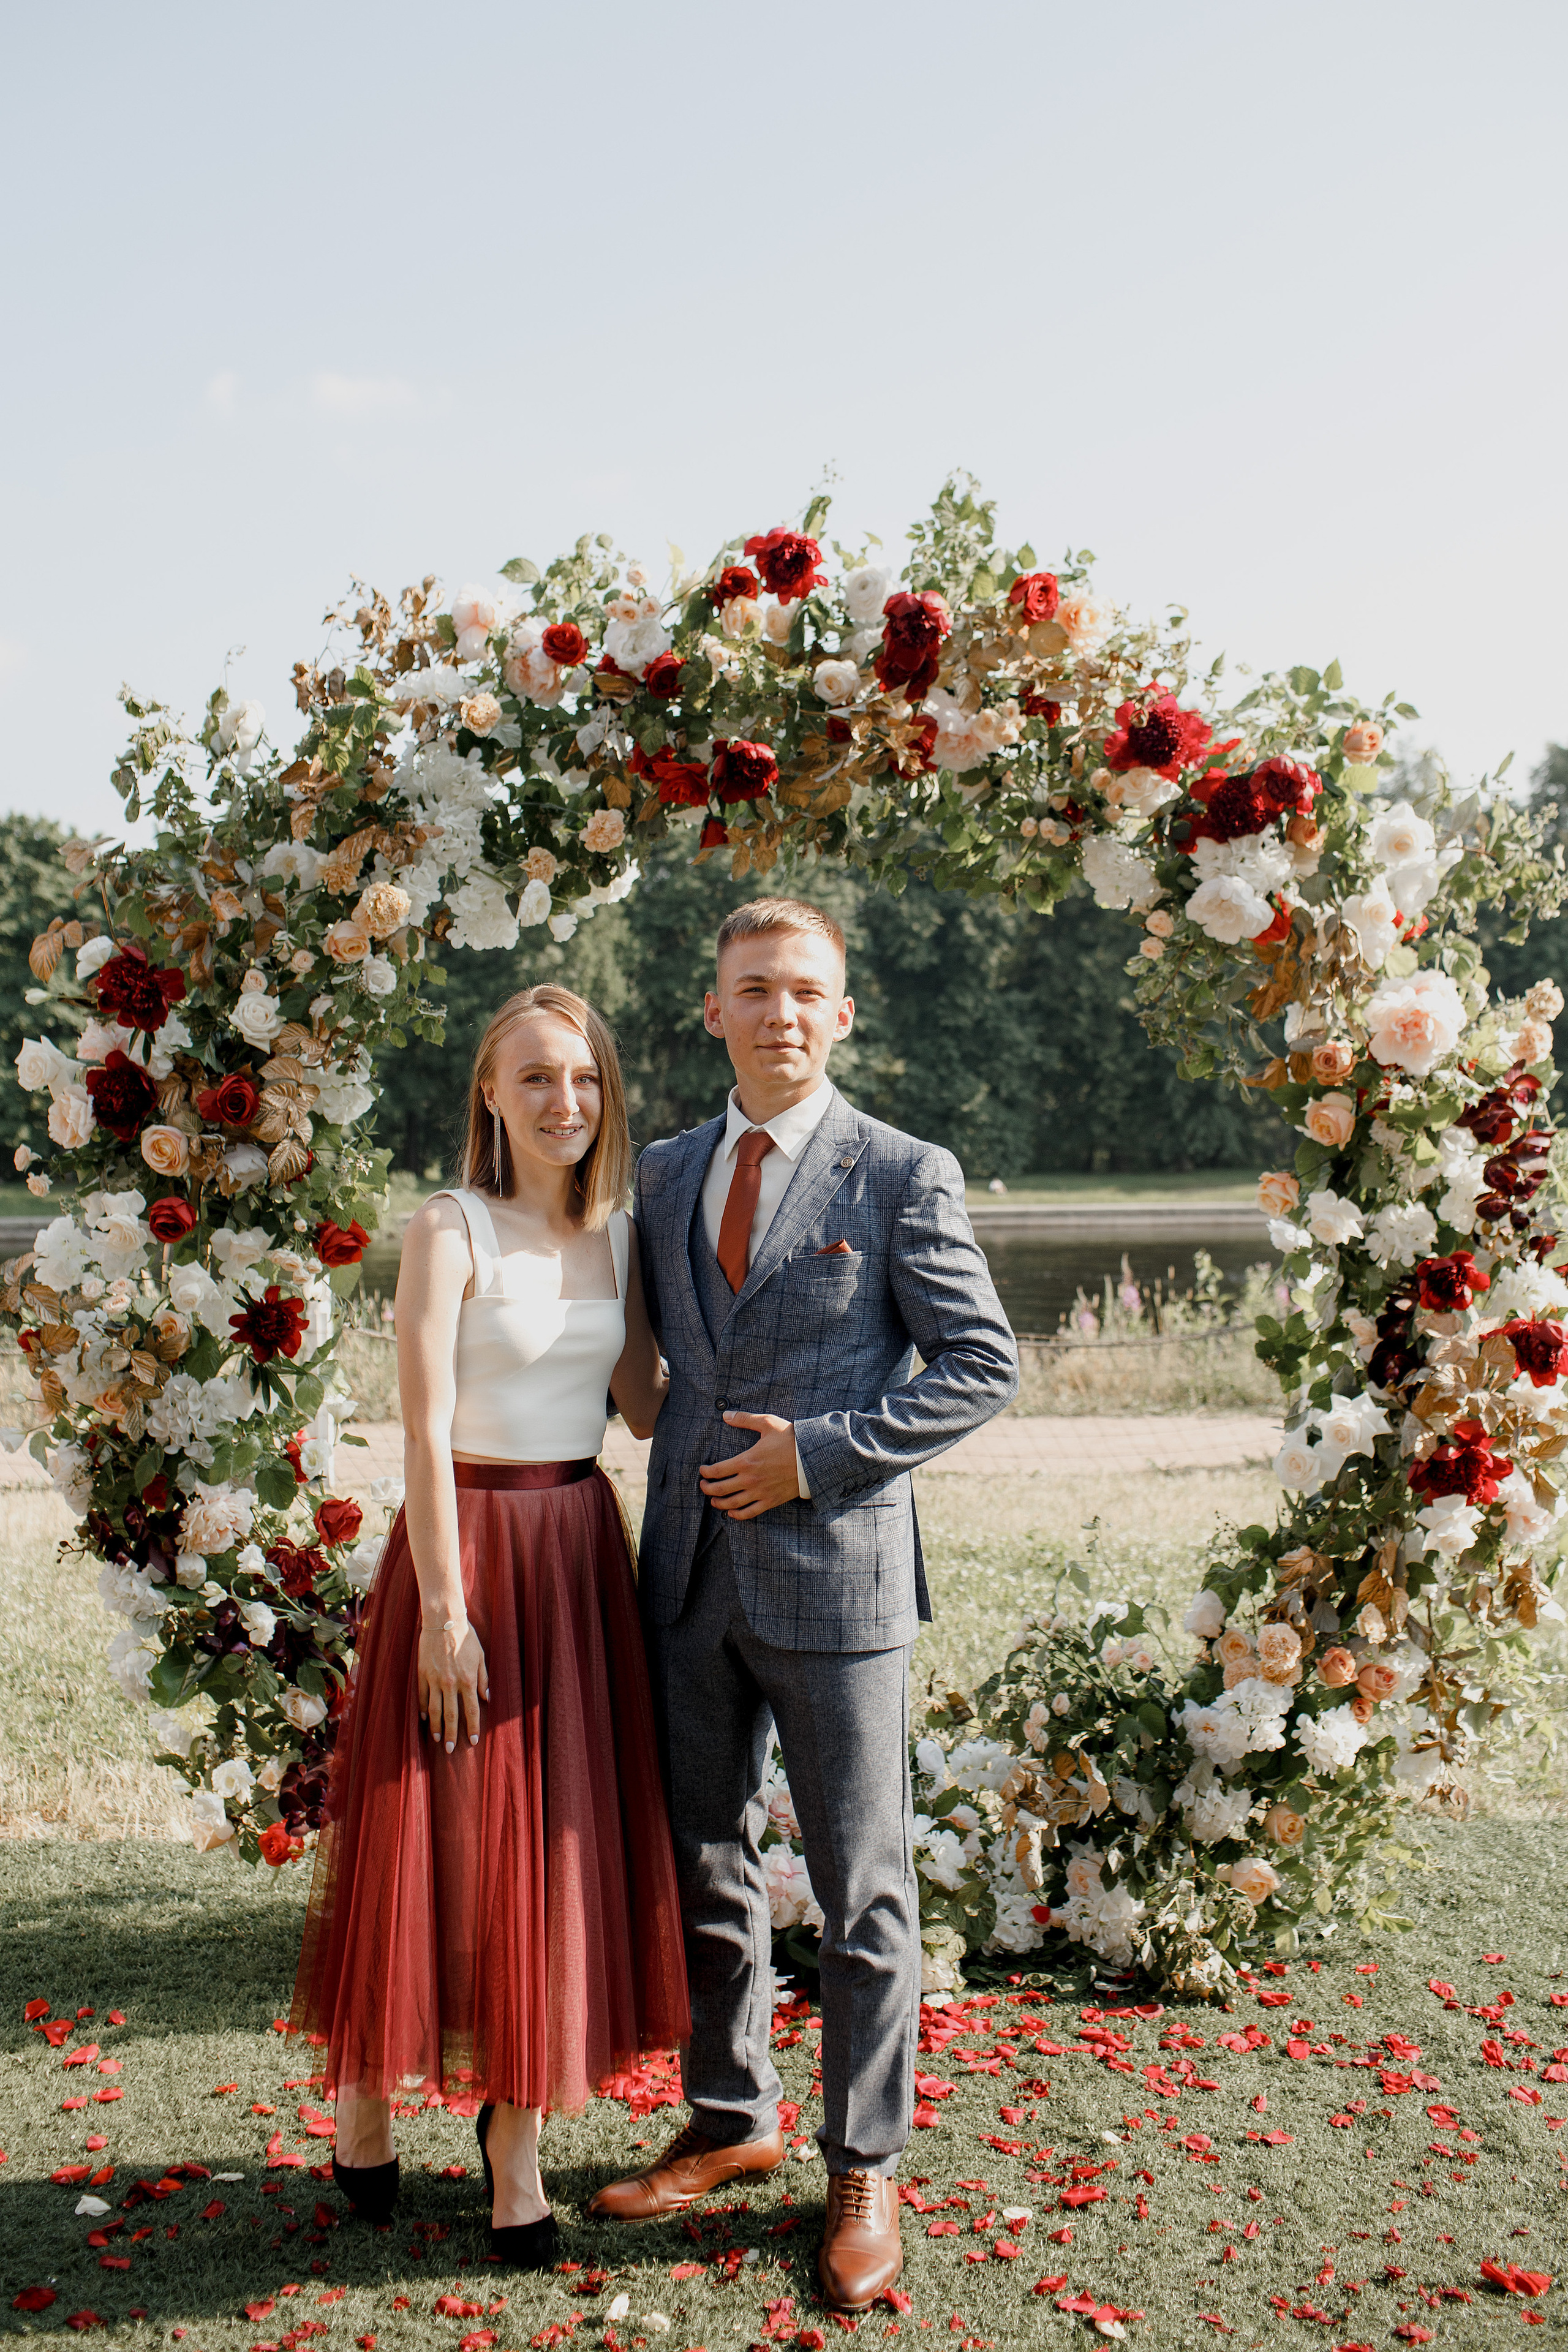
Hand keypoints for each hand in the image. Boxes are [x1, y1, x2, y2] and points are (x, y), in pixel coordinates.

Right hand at [417, 1613, 488, 1752]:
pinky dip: (424, 1709)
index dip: (472, 1727)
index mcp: (467, 1680)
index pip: (471, 1710)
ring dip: (435, 1727)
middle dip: (451, 1734)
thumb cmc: (466, 1638)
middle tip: (449, 1750)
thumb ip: (484, 1679)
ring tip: (436, 1739)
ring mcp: (434, 1679)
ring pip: (434, 1710)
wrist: (444, 1621)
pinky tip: (426, 1719)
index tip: (472, 1741)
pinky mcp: (423, 1674)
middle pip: (451, 1715)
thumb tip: (487, 1698)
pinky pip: (423, 1696)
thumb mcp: (480, 1657)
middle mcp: (450, 1683)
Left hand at [699, 1412, 800, 1519]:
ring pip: (732, 1503)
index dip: (706, 1471)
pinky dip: (737, 1514)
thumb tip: (726, 1415)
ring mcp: (760, 1492)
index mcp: (746, 1461)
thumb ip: (745, 1419)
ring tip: (713, 1501)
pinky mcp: (770, 1501)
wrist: (813, 1458)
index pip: (717, 1470)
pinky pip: (750, 1512)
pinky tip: (731, 1513)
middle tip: (703, 1485)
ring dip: (718, 1503)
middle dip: (707, 1488)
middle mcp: (750, 1479)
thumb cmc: (791, 1440)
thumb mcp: (768, 1424)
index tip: (703, 1470)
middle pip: (720, 1489)